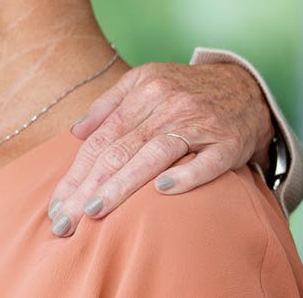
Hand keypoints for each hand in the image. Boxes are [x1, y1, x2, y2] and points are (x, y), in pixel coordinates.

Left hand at [46, 61, 272, 236]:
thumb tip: (76, 132)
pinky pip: (206, 161)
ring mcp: (199, 123)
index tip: (56, 205)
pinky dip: (186, 175)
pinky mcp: (229, 141)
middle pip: (119, 150)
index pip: (100, 139)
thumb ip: (109, 105)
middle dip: (87, 188)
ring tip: (95, 210)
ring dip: (122, 184)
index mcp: (143, 91)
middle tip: (66, 220)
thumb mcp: (145, 83)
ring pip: (153, 154)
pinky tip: (163, 191)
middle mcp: (167, 104)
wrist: (245, 86)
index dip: (75, 173)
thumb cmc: (185, 90)